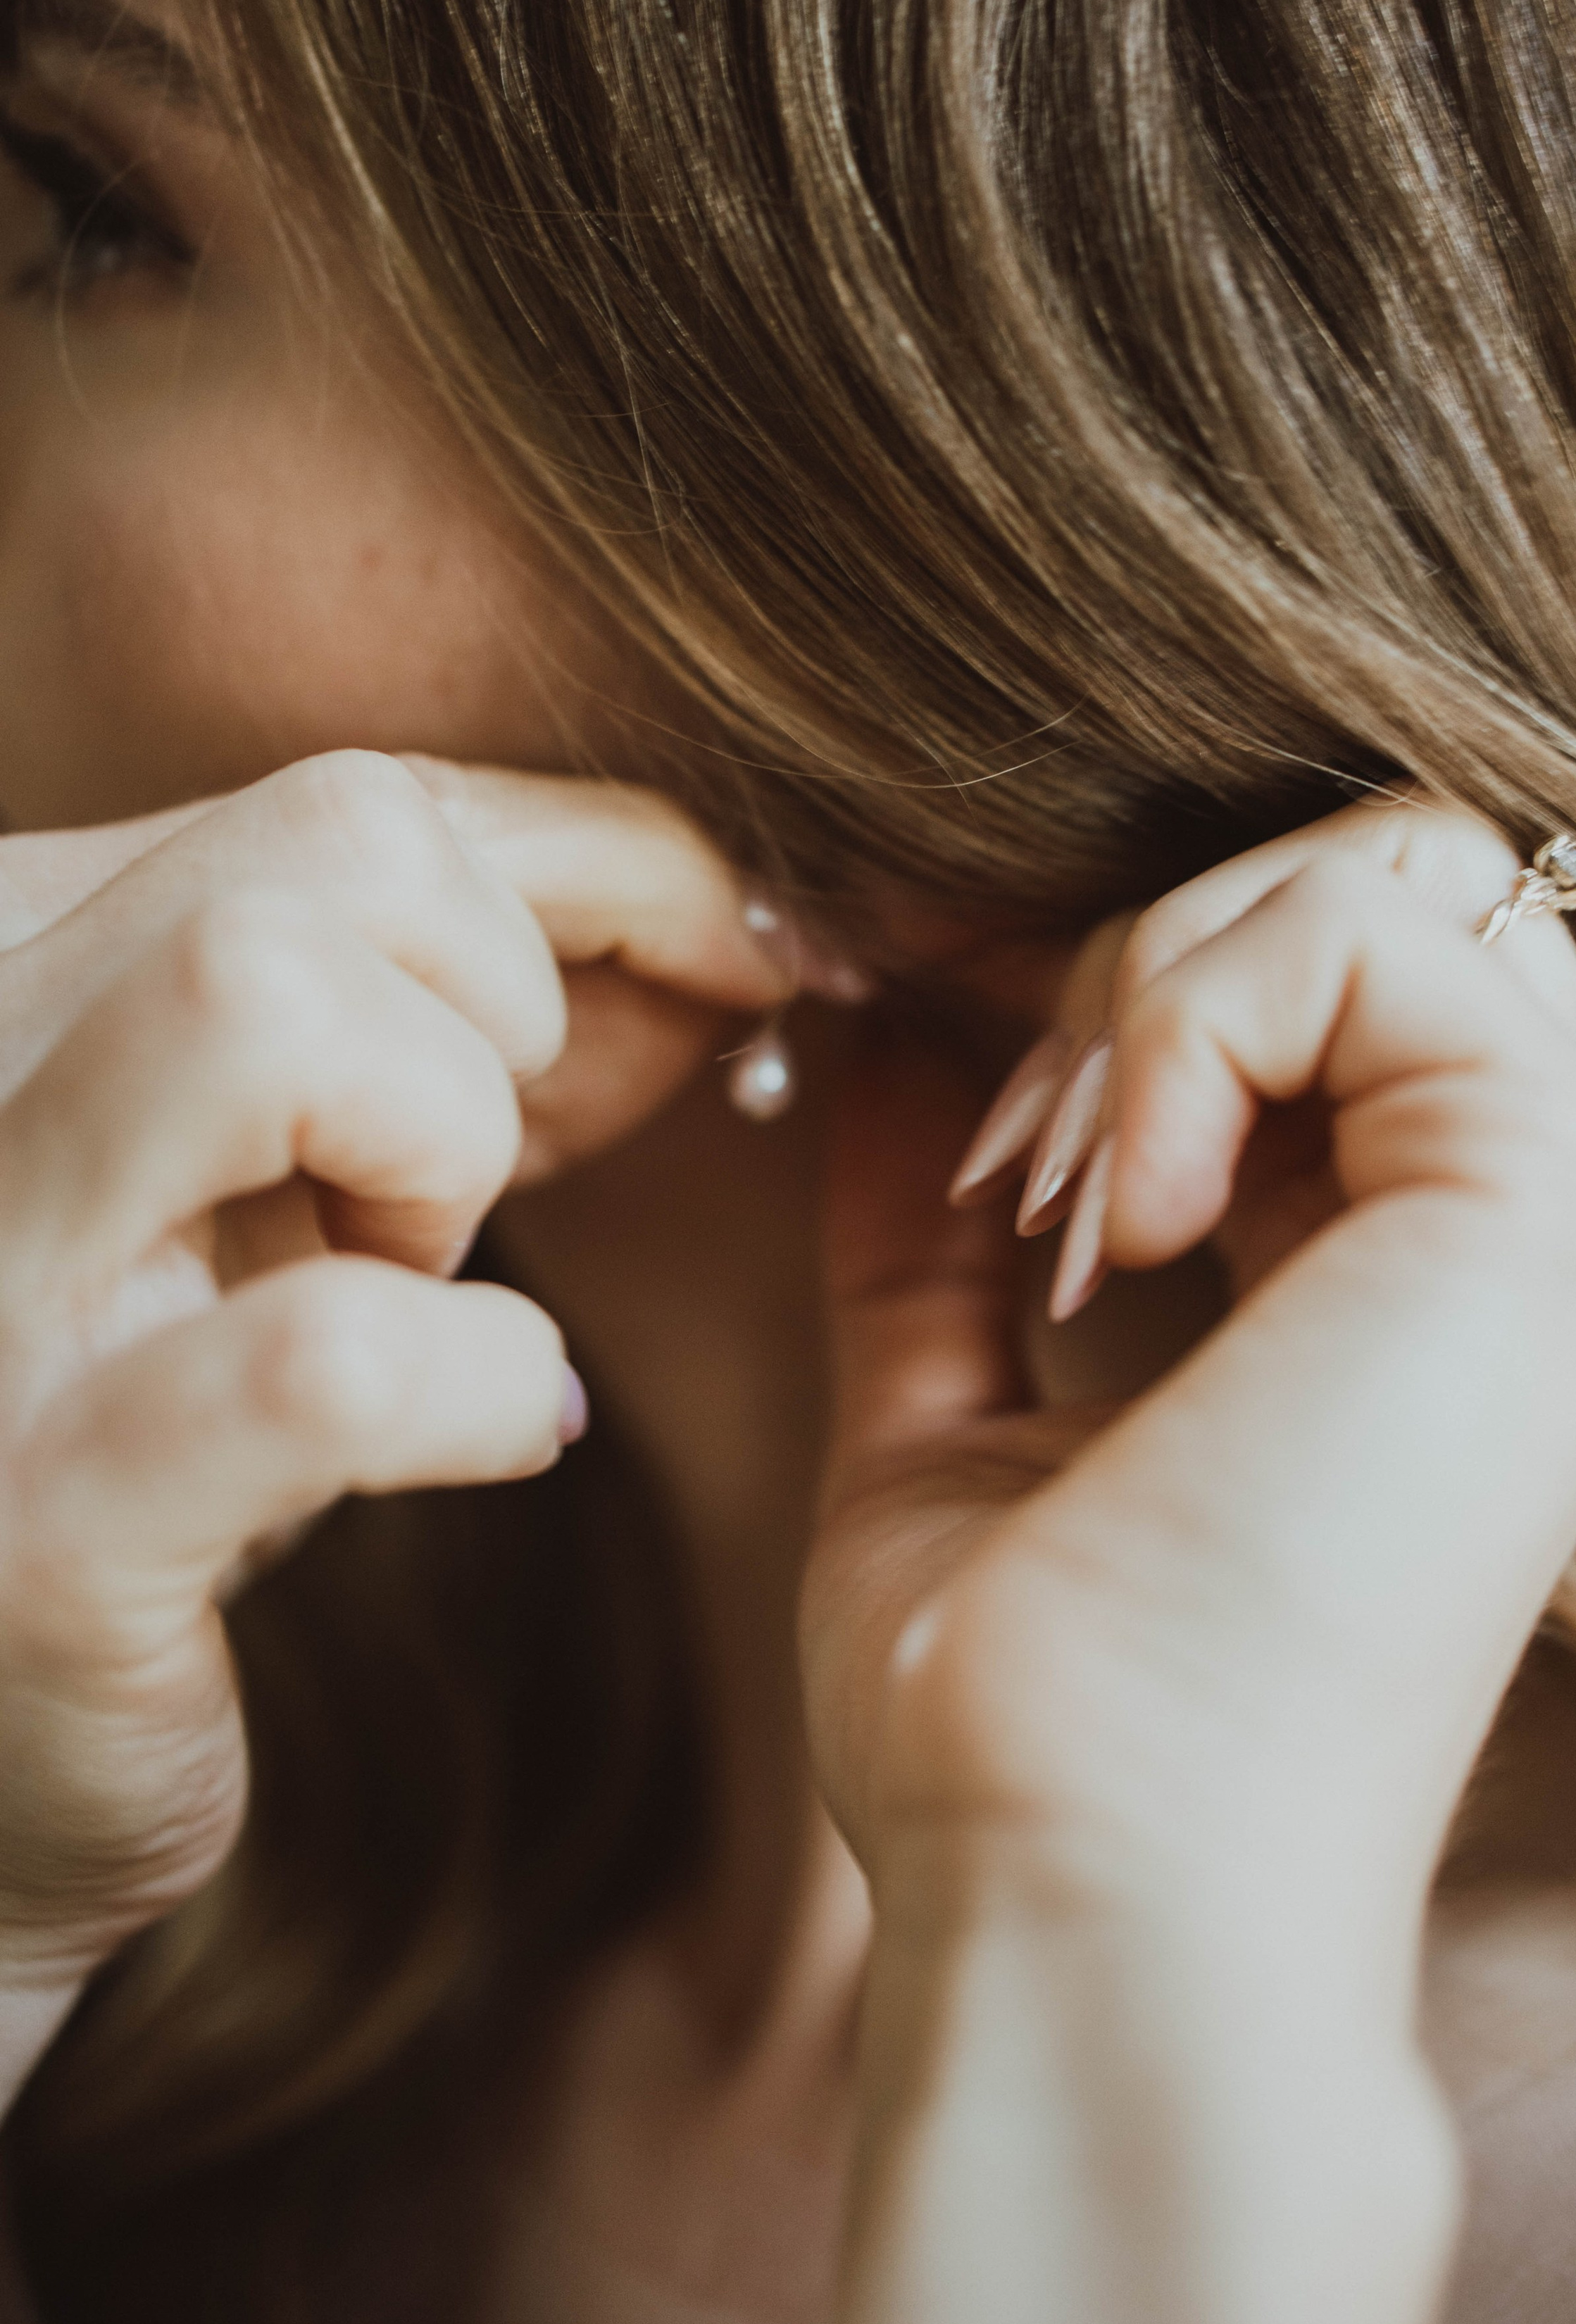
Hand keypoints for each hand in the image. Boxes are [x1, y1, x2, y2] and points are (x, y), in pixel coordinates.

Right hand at [0, 748, 790, 2012]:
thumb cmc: (167, 1448)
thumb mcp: (299, 1186)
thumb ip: (470, 1034)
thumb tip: (733, 931)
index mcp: (7, 963)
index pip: (363, 803)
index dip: (616, 869)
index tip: (752, 958)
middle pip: (329, 844)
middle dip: (506, 1003)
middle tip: (472, 1187)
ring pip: (266, 996)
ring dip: (440, 1145)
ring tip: (402, 1282)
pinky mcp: (37, 1521)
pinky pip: (329, 1353)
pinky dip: (476, 1380)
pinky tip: (487, 1429)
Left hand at [801, 799, 1575, 1928]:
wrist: (1094, 1885)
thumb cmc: (1031, 1710)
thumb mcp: (949, 1408)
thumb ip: (937, 1223)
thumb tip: (885, 1032)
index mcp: (1449, 1275)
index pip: (1335, 972)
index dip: (1125, 976)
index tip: (929, 1036)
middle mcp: (1563, 1226)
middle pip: (1373, 877)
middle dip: (1142, 963)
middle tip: (1014, 1164)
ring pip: (1371, 867)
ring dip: (1147, 1000)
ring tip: (1063, 1220)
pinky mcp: (1560, 1197)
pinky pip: (1353, 928)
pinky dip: (1179, 1030)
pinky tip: (1124, 1235)